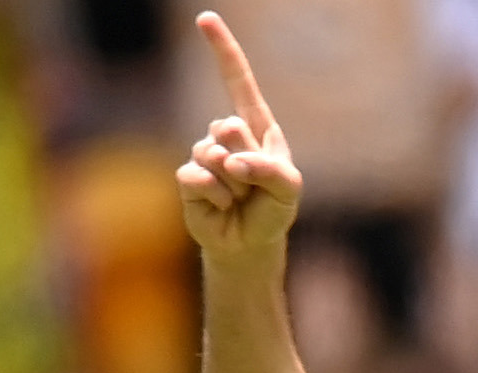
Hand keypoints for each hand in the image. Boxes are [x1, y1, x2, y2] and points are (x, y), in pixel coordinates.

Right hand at [174, 15, 302, 261]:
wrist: (249, 244)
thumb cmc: (272, 210)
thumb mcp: (289, 189)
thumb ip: (270, 170)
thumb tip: (232, 162)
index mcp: (255, 125)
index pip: (237, 81)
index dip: (223, 50)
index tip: (205, 19)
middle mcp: (225, 133)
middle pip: (229, 126)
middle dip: (247, 161)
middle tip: (252, 185)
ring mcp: (204, 154)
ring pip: (214, 155)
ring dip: (234, 185)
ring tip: (239, 199)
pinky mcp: (187, 178)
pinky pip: (197, 177)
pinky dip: (216, 197)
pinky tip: (222, 208)